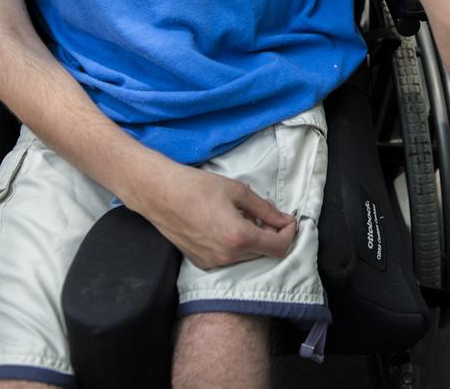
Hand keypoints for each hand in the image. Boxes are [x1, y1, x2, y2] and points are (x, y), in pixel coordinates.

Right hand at [133, 161, 296, 268]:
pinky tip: (227, 226)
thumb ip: (265, 208)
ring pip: (247, 257)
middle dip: (271, 235)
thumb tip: (284, 219)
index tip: (288, 219)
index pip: (279, 247)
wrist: (160, 194)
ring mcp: (213, 263)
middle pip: (264, 253)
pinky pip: (229, 258)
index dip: (289, 233)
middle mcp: (227, 257)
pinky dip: (236, 245)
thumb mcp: (237, 191)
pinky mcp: (201, 263)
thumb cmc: (197, 187)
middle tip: (267, 215)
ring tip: (244, 217)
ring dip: (254, 241)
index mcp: (239, 238)